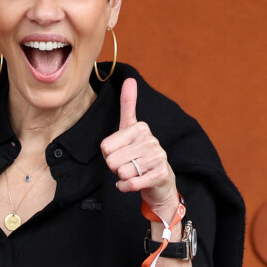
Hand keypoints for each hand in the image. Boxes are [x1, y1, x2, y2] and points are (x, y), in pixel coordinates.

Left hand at [100, 78, 178, 220]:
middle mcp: (151, 140)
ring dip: (123, 177)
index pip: (105, 147)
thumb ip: (128, 104)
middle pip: (112, 161)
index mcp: (140, 127)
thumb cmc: (139, 153)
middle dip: (115, 167)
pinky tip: (133, 183)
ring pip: (122, 173)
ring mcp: (158, 157)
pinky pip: (131, 184)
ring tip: (133, 172)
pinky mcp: (160, 175)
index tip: (121, 152)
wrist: (159, 181)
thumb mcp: (130, 128)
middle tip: (128, 164)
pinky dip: (126, 187)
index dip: (109, 154)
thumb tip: (130, 79)